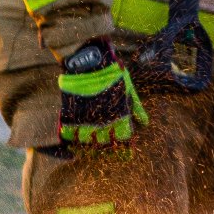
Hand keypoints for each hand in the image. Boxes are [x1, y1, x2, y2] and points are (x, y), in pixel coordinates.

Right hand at [58, 38, 147, 153]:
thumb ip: (136, 108)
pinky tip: (74, 137)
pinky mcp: (70, 116)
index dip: (124, 148)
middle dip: (105, 147)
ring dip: (88, 144)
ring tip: (89, 142)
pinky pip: (69, 135)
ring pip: (86, 142)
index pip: (122, 141)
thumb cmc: (112, 74)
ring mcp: (85, 121)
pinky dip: (71, 138)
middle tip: (104, 146)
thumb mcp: (128, 89)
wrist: (90, 62)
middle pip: (103, 145)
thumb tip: (145, 123)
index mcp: (119, 117)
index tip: (124, 151)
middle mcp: (102, 123)